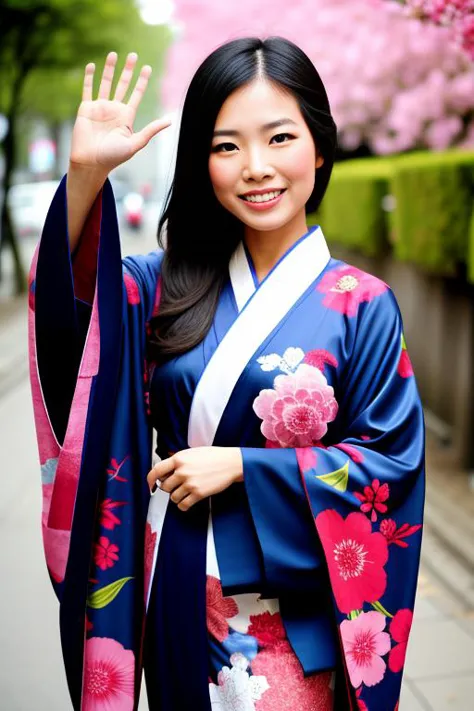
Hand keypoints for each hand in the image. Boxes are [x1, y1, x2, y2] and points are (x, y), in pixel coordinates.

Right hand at [70, 51, 171, 174]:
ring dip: (110, 69)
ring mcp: (100, 108)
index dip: (142, 81)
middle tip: (133, 55)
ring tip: (114, 54)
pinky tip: (93, 65)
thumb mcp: (135, 143)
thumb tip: (170, 121)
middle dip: (128, 70)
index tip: (148, 68)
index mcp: (126, 117)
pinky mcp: (86, 108)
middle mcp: (114, 110)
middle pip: (123, 85)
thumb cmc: (113, 157)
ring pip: (106, 83)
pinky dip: (89, 77)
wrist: (91, 162)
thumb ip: (151, 130)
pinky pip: (88, 89)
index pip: (136, 94)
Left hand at [147, 447, 243, 511]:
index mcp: (179, 458)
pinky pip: (183, 505)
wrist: (230, 463)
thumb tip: (166, 470)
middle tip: (176, 486)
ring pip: (173, 497)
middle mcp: (182, 471)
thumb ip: (178, 460)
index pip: (156, 470)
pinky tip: (188, 501)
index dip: (150, 480)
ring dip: (177, 497)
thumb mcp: (192, 452)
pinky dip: (183, 505)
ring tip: (185, 492)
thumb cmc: (214, 456)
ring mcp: (190, 483)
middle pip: (164, 487)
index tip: (150, 485)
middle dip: (169, 488)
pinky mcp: (198, 493)